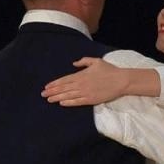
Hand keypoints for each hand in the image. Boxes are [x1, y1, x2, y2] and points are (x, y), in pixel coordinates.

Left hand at [41, 58, 156, 106]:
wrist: (120, 80)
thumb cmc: (109, 70)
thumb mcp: (96, 61)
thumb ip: (84, 61)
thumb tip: (74, 63)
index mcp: (81, 75)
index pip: (64, 79)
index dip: (55, 83)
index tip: (47, 86)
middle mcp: (81, 84)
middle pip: (64, 88)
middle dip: (52, 91)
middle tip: (43, 94)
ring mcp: (85, 92)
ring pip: (68, 95)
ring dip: (57, 97)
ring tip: (49, 99)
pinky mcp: (91, 99)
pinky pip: (77, 102)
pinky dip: (69, 102)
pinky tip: (61, 103)